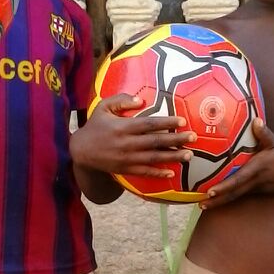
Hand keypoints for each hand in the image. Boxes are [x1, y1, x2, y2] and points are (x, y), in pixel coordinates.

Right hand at [70, 94, 197, 178]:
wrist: (80, 151)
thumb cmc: (95, 126)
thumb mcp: (103, 107)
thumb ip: (121, 100)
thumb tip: (141, 100)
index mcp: (122, 126)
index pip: (149, 124)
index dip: (166, 123)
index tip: (182, 121)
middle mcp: (126, 143)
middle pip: (155, 141)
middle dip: (176, 140)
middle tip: (193, 137)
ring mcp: (126, 158)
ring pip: (153, 158)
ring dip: (172, 157)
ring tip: (189, 155)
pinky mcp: (125, 169)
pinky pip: (144, 172)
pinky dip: (158, 173)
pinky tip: (171, 172)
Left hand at [201, 119, 273, 207]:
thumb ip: (265, 134)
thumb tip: (255, 120)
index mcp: (260, 167)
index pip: (239, 179)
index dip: (224, 186)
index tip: (210, 191)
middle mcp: (258, 181)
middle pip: (235, 193)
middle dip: (218, 200)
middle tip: (201, 204)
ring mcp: (261, 188)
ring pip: (239, 195)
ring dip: (223, 200)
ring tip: (206, 204)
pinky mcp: (264, 190)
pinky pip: (246, 193)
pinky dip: (233, 195)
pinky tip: (224, 195)